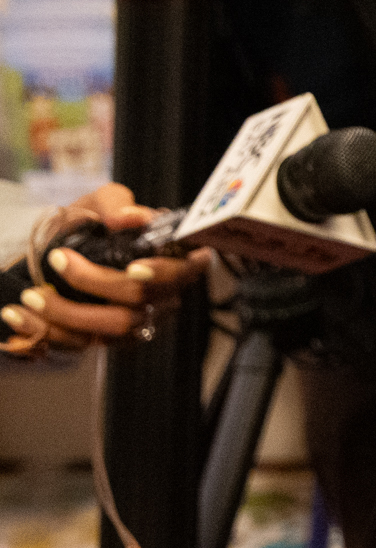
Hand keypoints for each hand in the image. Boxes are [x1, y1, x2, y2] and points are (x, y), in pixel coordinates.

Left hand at [2, 185, 209, 362]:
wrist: (62, 253)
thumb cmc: (92, 226)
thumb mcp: (102, 203)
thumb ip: (117, 203)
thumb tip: (131, 217)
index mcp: (171, 259)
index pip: (186, 271)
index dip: (164, 273)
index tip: (133, 269)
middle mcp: (161, 295)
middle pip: (139, 299)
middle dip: (94, 282)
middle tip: (57, 261)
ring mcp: (136, 321)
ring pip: (111, 327)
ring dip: (66, 312)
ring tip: (31, 294)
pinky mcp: (106, 339)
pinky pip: (81, 344)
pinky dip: (46, 333)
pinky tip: (19, 316)